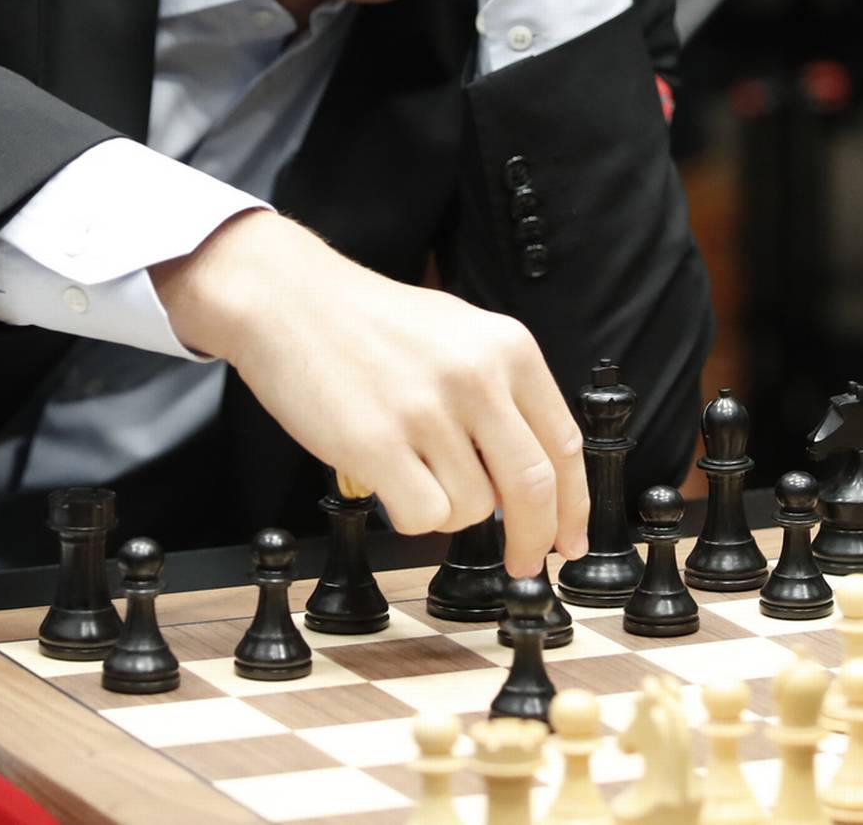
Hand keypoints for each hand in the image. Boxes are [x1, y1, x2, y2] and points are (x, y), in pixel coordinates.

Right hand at [156, 211, 589, 577]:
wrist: (288, 300)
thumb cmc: (369, 322)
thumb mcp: (459, 332)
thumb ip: (502, 391)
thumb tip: (535, 474)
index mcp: (507, 347)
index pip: (563, 443)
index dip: (574, 503)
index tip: (570, 539)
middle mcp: (476, 377)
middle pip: (533, 488)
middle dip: (534, 538)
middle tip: (525, 563)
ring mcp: (427, 412)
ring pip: (472, 509)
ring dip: (448, 509)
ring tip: (411, 468)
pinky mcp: (376, 445)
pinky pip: (423, 518)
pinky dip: (410, 515)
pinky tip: (388, 481)